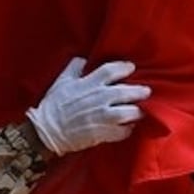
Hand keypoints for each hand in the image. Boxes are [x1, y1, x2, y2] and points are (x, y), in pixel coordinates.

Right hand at [25, 57, 149, 156]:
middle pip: (126, 91)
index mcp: (89, 83)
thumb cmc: (53, 105)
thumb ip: (74, 67)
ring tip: (140, 111)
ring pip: (130, 112)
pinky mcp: (103, 133)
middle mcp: (99, 98)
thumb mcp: (61, 81)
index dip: (125, 67)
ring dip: (137, 112)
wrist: (47, 131)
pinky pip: (123, 131)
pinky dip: (128, 130)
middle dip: (139, 91)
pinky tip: (128, 128)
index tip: (131, 68)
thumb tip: (84, 59)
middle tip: (146, 91)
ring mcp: (103, 116)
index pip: (112, 70)